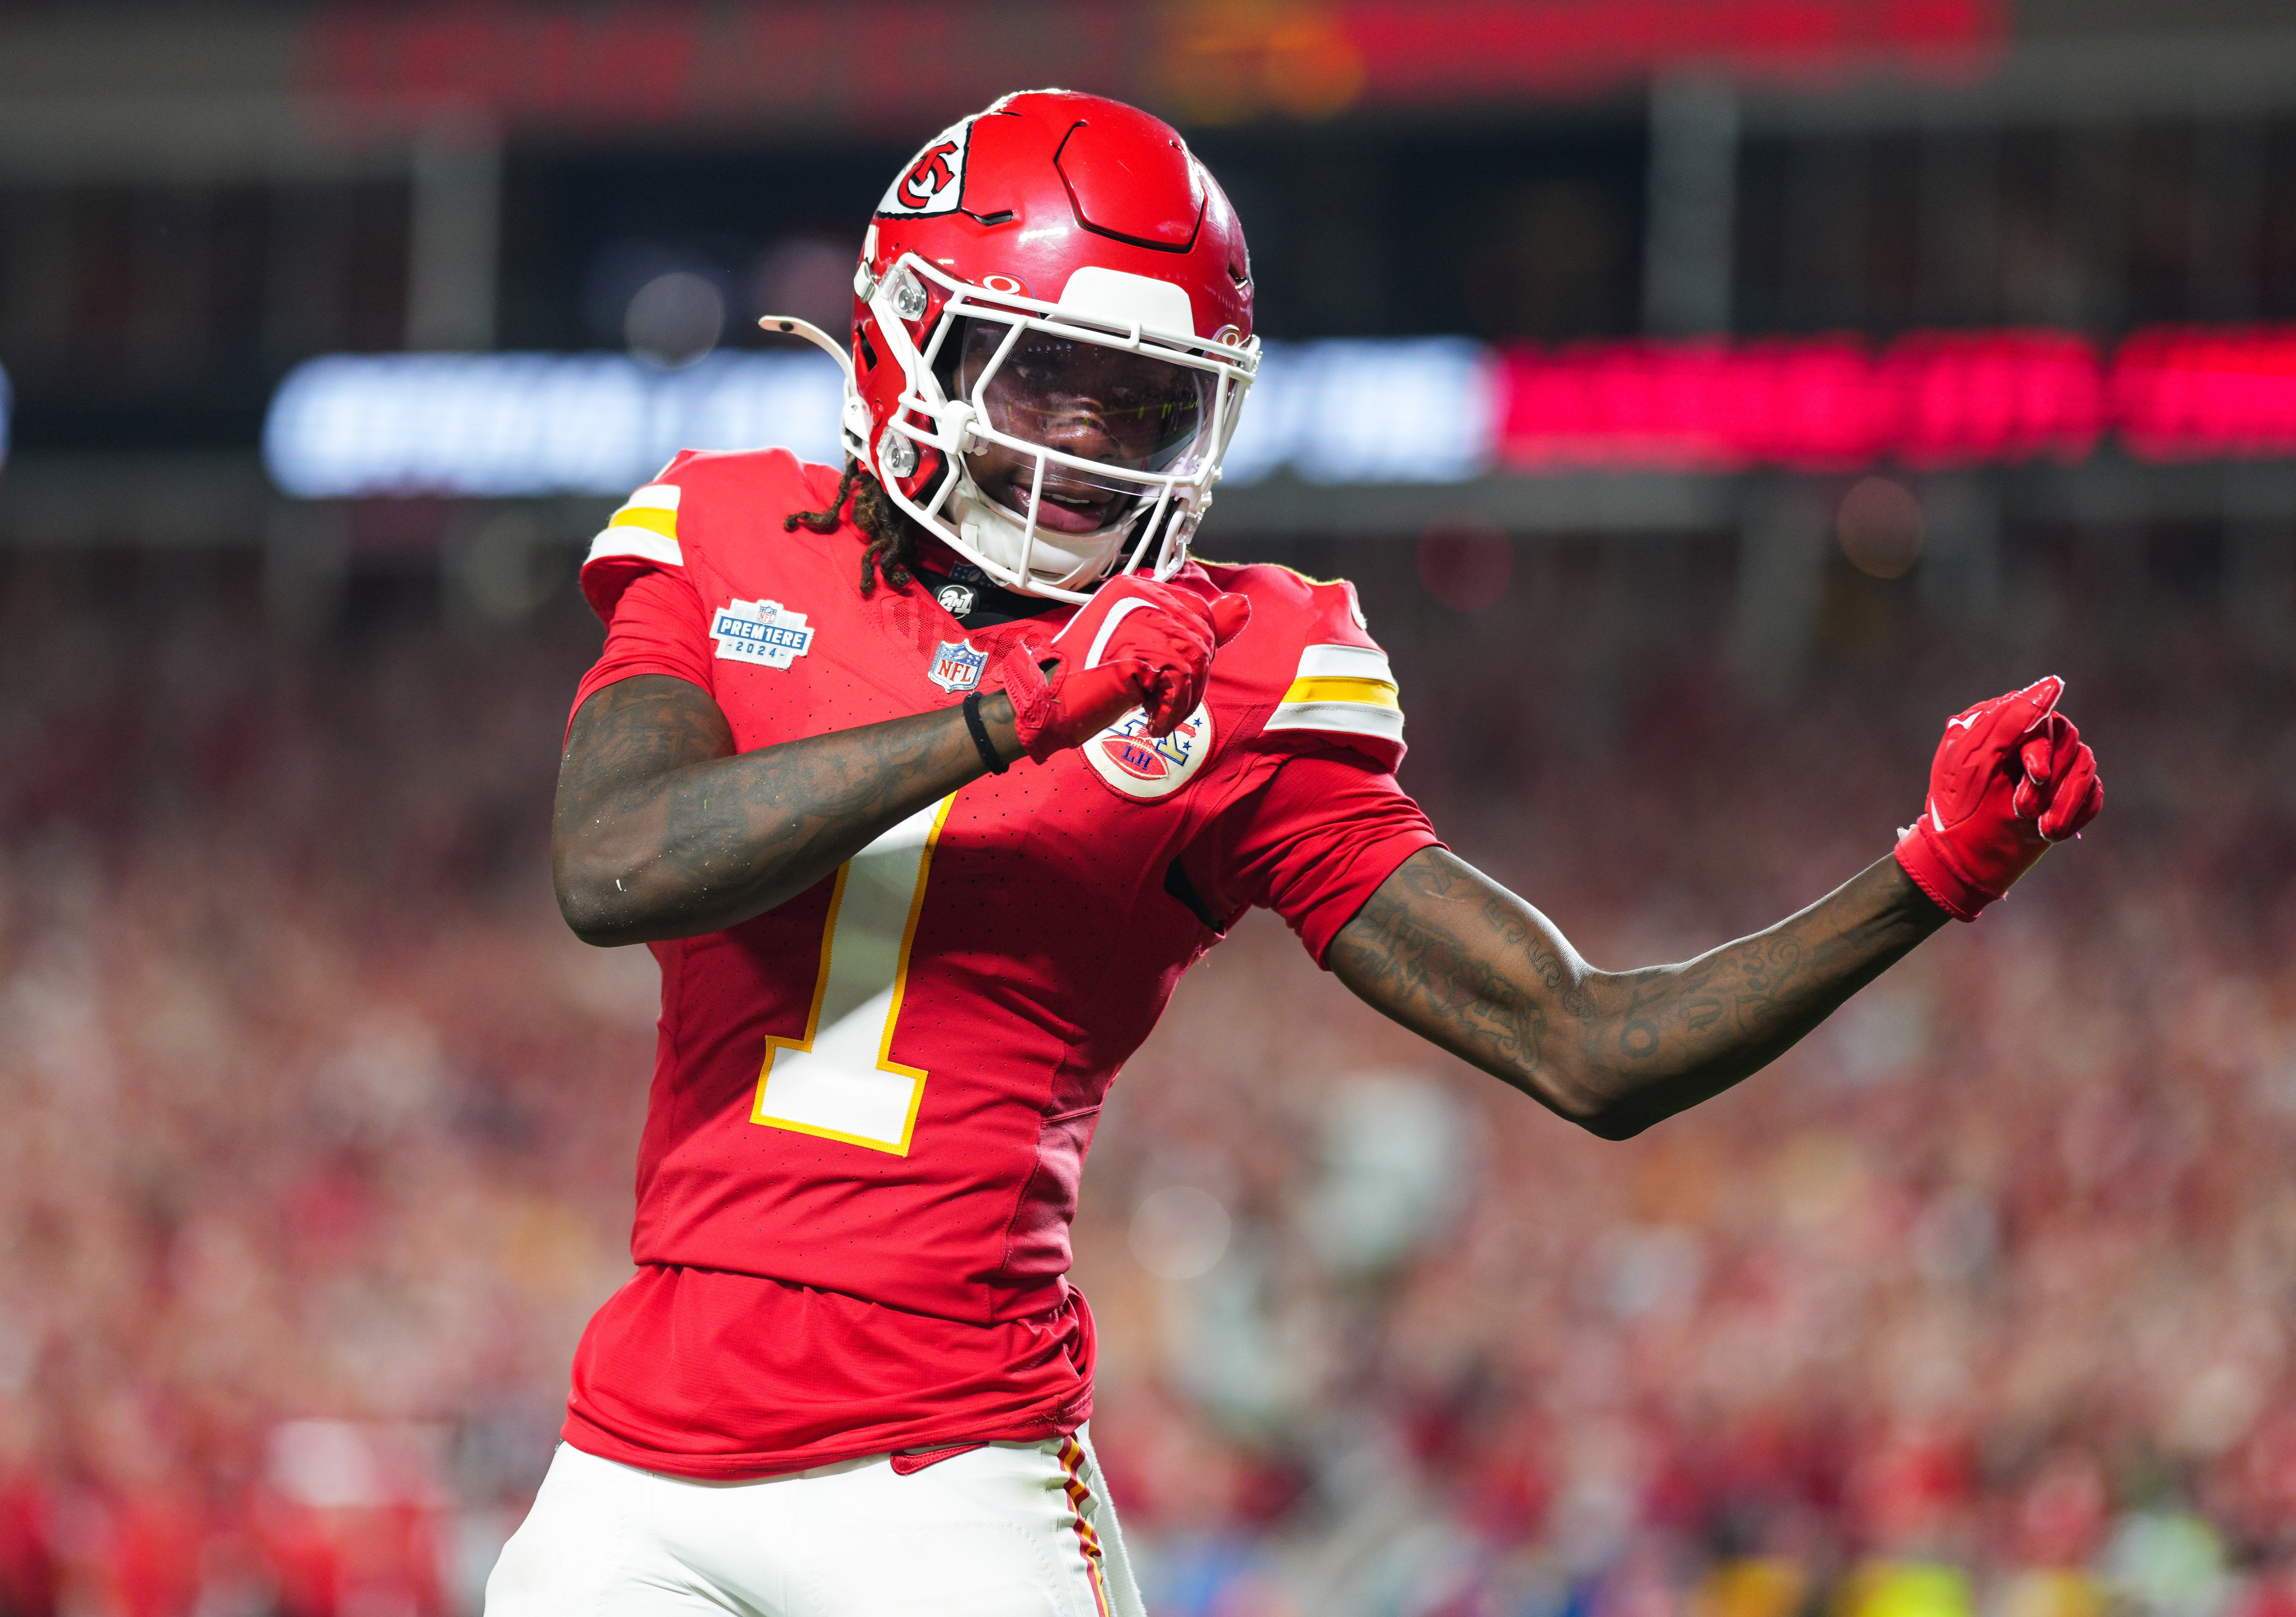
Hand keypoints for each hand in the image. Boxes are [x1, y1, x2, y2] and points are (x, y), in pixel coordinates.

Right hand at [994, 577, 1250, 763]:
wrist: (1047, 705)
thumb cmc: (1091, 681)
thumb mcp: (1148, 650)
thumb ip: (1197, 628)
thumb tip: (1243, 605)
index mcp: (1137, 588)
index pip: (1198, 612)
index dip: (1192, 653)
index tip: (1166, 677)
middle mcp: (1138, 595)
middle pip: (1202, 638)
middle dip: (1189, 681)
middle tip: (1157, 700)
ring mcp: (1136, 620)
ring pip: (1195, 661)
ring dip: (1180, 700)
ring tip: (1153, 711)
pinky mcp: (1136, 650)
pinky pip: (1179, 683)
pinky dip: (1170, 711)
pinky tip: (1149, 719)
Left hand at [1894, 675, 2102, 920]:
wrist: (1963, 861)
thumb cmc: (1961, 808)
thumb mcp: (1975, 759)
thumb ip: (2012, 718)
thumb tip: (2054, 683)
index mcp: (2001, 727)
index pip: (2040, 717)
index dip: (2041, 748)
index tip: (2035, 775)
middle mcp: (2029, 742)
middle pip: (2068, 740)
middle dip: (2050, 781)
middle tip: (2023, 810)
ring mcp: (2051, 769)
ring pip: (2086, 765)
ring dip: (2065, 802)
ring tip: (2042, 828)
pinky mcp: (2066, 795)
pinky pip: (2094, 793)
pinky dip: (2077, 813)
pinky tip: (2053, 831)